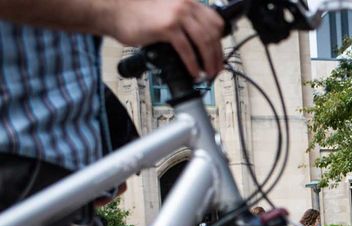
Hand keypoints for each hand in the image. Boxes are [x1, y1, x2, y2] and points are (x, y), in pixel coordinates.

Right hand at [108, 0, 223, 78]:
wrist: (113, 11)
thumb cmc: (136, 14)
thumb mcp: (167, 13)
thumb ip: (184, 24)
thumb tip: (199, 46)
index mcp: (187, 1)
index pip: (215, 21)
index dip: (221, 42)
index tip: (219, 55)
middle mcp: (184, 5)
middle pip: (212, 34)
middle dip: (217, 56)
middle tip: (216, 70)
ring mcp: (176, 15)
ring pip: (204, 42)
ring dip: (209, 62)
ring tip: (208, 74)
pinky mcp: (166, 27)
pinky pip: (187, 50)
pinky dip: (193, 64)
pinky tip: (194, 72)